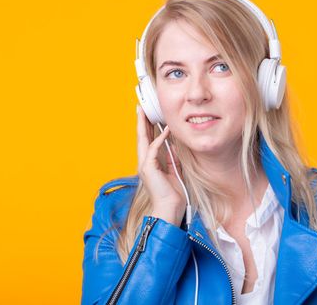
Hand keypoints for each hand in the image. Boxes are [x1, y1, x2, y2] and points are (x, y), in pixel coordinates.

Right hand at [137, 106, 185, 223]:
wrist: (170, 210)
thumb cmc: (173, 195)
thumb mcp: (175, 173)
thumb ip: (172, 160)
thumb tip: (174, 146)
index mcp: (150, 164)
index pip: (147, 141)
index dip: (147, 128)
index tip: (147, 115)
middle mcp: (144, 163)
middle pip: (141, 138)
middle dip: (141, 122)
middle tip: (141, 107)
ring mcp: (145, 165)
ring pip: (143, 140)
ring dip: (145, 125)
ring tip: (146, 111)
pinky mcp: (148, 168)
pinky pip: (153, 149)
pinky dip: (159, 138)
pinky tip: (165, 129)